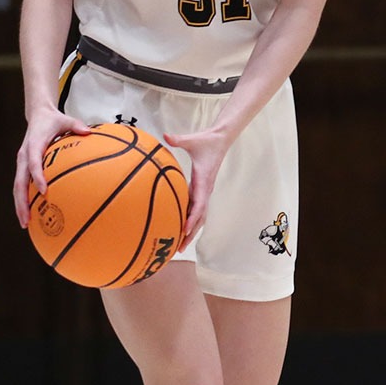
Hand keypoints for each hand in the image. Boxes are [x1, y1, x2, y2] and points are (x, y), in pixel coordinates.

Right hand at [13, 110, 93, 227]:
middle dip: (22, 201)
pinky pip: (21, 186)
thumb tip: (89, 132)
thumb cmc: (53, 120)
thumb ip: (76, 125)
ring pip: (17, 187)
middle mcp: (24, 156)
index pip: (33, 163)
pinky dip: (24, 200)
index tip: (42, 191)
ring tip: (25, 223)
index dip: (37, 177)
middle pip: (19, 181)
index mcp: (33, 145)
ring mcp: (22, 163)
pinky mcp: (23, 167)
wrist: (37, 115)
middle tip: (27, 218)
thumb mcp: (65, 119)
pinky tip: (31, 214)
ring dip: (20, 205)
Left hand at [164, 122, 239, 241]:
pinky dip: (190, 222)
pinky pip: (196, 210)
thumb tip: (165, 136)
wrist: (220, 141)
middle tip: (179, 248)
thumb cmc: (206, 142)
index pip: (199, 205)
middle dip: (190, 234)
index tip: (184, 230)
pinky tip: (180, 229)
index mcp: (203, 182)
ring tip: (180, 246)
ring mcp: (204, 192)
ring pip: (199, 217)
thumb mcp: (192, 140)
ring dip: (191, 232)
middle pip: (199, 218)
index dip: (191, 219)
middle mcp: (205, 190)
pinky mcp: (202, 191)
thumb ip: (179, 139)